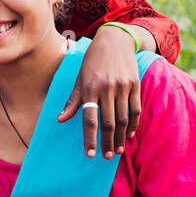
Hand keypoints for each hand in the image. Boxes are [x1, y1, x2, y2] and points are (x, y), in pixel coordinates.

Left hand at [56, 25, 141, 157]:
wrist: (114, 40)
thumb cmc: (92, 62)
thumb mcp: (79, 78)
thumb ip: (73, 101)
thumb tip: (60, 119)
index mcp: (89, 89)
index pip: (89, 120)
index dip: (90, 139)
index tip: (90, 154)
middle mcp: (106, 89)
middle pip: (108, 123)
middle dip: (106, 142)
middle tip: (106, 156)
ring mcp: (123, 87)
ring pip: (123, 119)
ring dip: (120, 137)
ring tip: (118, 150)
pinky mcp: (135, 85)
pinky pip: (135, 109)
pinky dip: (133, 124)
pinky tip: (129, 134)